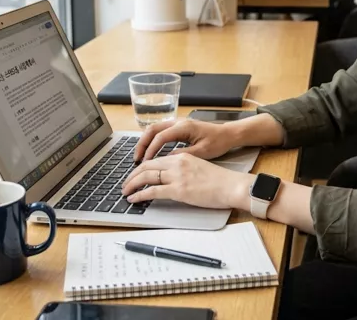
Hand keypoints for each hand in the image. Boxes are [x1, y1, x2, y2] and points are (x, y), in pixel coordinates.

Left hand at [122, 154, 252, 209]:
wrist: (232, 186)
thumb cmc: (220, 181)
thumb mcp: (198, 168)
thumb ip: (183, 169)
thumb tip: (170, 178)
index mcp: (182, 157)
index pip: (155, 159)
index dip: (141, 167)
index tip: (135, 174)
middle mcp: (177, 163)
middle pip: (147, 166)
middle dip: (132, 175)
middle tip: (125, 183)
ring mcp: (177, 176)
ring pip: (146, 176)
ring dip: (132, 184)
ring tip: (125, 191)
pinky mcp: (179, 190)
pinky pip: (153, 191)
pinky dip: (140, 194)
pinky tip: (134, 198)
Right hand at [134, 118, 238, 161]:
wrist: (228, 134)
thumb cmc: (218, 142)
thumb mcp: (202, 152)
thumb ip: (183, 155)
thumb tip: (165, 160)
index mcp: (184, 127)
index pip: (160, 137)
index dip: (151, 150)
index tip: (145, 162)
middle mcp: (178, 122)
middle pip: (152, 129)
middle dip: (142, 144)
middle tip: (136, 159)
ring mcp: (177, 123)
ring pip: (154, 129)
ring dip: (145, 142)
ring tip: (140, 157)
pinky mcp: (178, 127)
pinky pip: (160, 131)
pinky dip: (152, 140)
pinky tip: (150, 152)